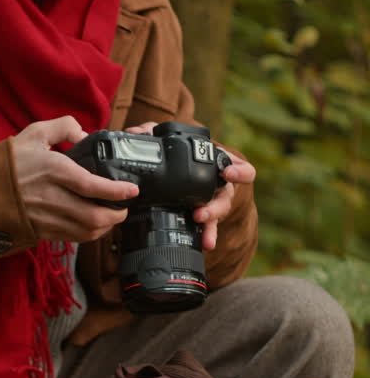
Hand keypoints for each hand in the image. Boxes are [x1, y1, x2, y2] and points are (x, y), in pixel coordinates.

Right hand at [11, 116, 138, 242]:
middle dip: (117, 215)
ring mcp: (47, 217)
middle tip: (124, 206)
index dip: (117, 191)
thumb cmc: (6, 163)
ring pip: (86, 232)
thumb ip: (63, 127)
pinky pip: (74, 238)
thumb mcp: (33, 134)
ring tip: (112, 215)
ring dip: (105, 226)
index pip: (93, 186)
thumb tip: (83, 133)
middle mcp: (52, 197)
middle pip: (94, 216)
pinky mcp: (42, 231)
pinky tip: (93, 224)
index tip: (132, 190)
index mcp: (53, 171)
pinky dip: (89, 234)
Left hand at [128, 122, 255, 252]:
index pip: (242, 168)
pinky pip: (206, 228)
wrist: (167, 174)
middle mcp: (218, 186)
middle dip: (216, 207)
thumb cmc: (174, 154)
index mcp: (217, 166)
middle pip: (227, 198)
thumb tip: (135, 132)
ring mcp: (211, 203)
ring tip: (203, 234)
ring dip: (210, 224)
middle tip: (200, 213)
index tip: (227, 172)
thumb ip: (150, 132)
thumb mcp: (164, 140)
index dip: (239, 170)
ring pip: (217, 215)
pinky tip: (205, 245)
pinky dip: (206, 236)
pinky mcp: (201, 216)